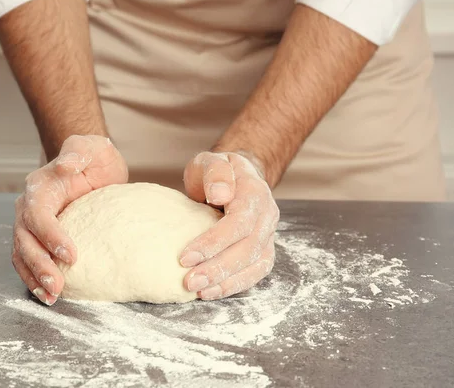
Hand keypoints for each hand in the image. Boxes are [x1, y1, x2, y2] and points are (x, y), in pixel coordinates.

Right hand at [12, 135, 127, 304]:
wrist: (90, 165)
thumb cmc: (92, 157)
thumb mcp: (91, 147)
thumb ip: (78, 151)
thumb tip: (67, 165)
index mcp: (40, 188)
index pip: (38, 214)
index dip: (51, 236)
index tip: (72, 255)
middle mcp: (28, 207)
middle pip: (25, 240)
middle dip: (39, 265)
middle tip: (57, 286)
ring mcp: (30, 225)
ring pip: (22, 254)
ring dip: (34, 278)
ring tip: (51, 297)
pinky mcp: (38, 238)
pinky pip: (29, 261)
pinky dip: (35, 279)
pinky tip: (48, 295)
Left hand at [179, 151, 279, 299]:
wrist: (236, 179)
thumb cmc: (218, 173)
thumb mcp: (211, 162)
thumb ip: (216, 172)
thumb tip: (221, 194)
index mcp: (255, 192)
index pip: (239, 222)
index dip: (214, 242)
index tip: (185, 256)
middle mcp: (267, 216)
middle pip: (248, 248)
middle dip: (218, 268)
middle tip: (189, 281)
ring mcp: (268, 235)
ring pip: (255, 265)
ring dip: (226, 281)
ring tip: (198, 291)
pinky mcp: (263, 250)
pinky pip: (254, 273)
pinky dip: (234, 285)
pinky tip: (210, 292)